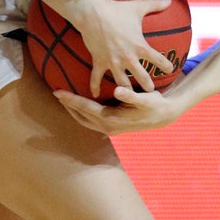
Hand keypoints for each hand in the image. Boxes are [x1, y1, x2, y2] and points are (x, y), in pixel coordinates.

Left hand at [53, 86, 181, 134]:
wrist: (163, 117)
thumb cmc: (154, 105)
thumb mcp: (145, 98)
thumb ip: (131, 95)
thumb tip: (118, 90)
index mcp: (112, 119)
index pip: (86, 108)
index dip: (71, 99)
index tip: (58, 91)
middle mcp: (108, 126)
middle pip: (81, 116)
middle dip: (67, 105)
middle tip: (56, 92)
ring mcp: (109, 129)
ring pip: (84, 120)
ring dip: (73, 110)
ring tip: (63, 99)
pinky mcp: (111, 127)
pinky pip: (90, 121)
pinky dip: (81, 113)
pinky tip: (78, 105)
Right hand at [75, 0, 174, 93]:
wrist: (92, 13)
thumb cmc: (116, 9)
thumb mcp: (137, 7)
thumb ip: (154, 5)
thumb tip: (169, 0)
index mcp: (139, 46)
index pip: (158, 59)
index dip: (166, 65)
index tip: (171, 69)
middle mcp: (127, 57)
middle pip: (142, 77)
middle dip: (148, 86)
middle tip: (152, 92)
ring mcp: (112, 61)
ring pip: (122, 83)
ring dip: (126, 91)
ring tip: (130, 98)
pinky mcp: (99, 62)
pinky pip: (96, 78)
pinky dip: (94, 87)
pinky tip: (95, 95)